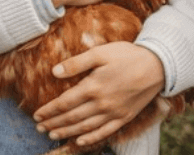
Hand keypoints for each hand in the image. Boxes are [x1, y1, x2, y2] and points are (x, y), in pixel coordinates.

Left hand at [33, 42, 164, 146]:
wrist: (156, 65)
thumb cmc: (126, 55)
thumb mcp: (100, 52)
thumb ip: (77, 63)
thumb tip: (54, 72)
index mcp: (93, 86)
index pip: (65, 102)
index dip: (49, 110)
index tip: (37, 114)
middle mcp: (101, 103)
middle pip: (72, 117)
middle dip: (54, 123)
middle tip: (39, 127)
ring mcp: (113, 113)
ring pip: (85, 127)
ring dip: (67, 132)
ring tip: (52, 134)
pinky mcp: (124, 117)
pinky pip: (104, 132)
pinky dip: (90, 138)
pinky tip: (80, 141)